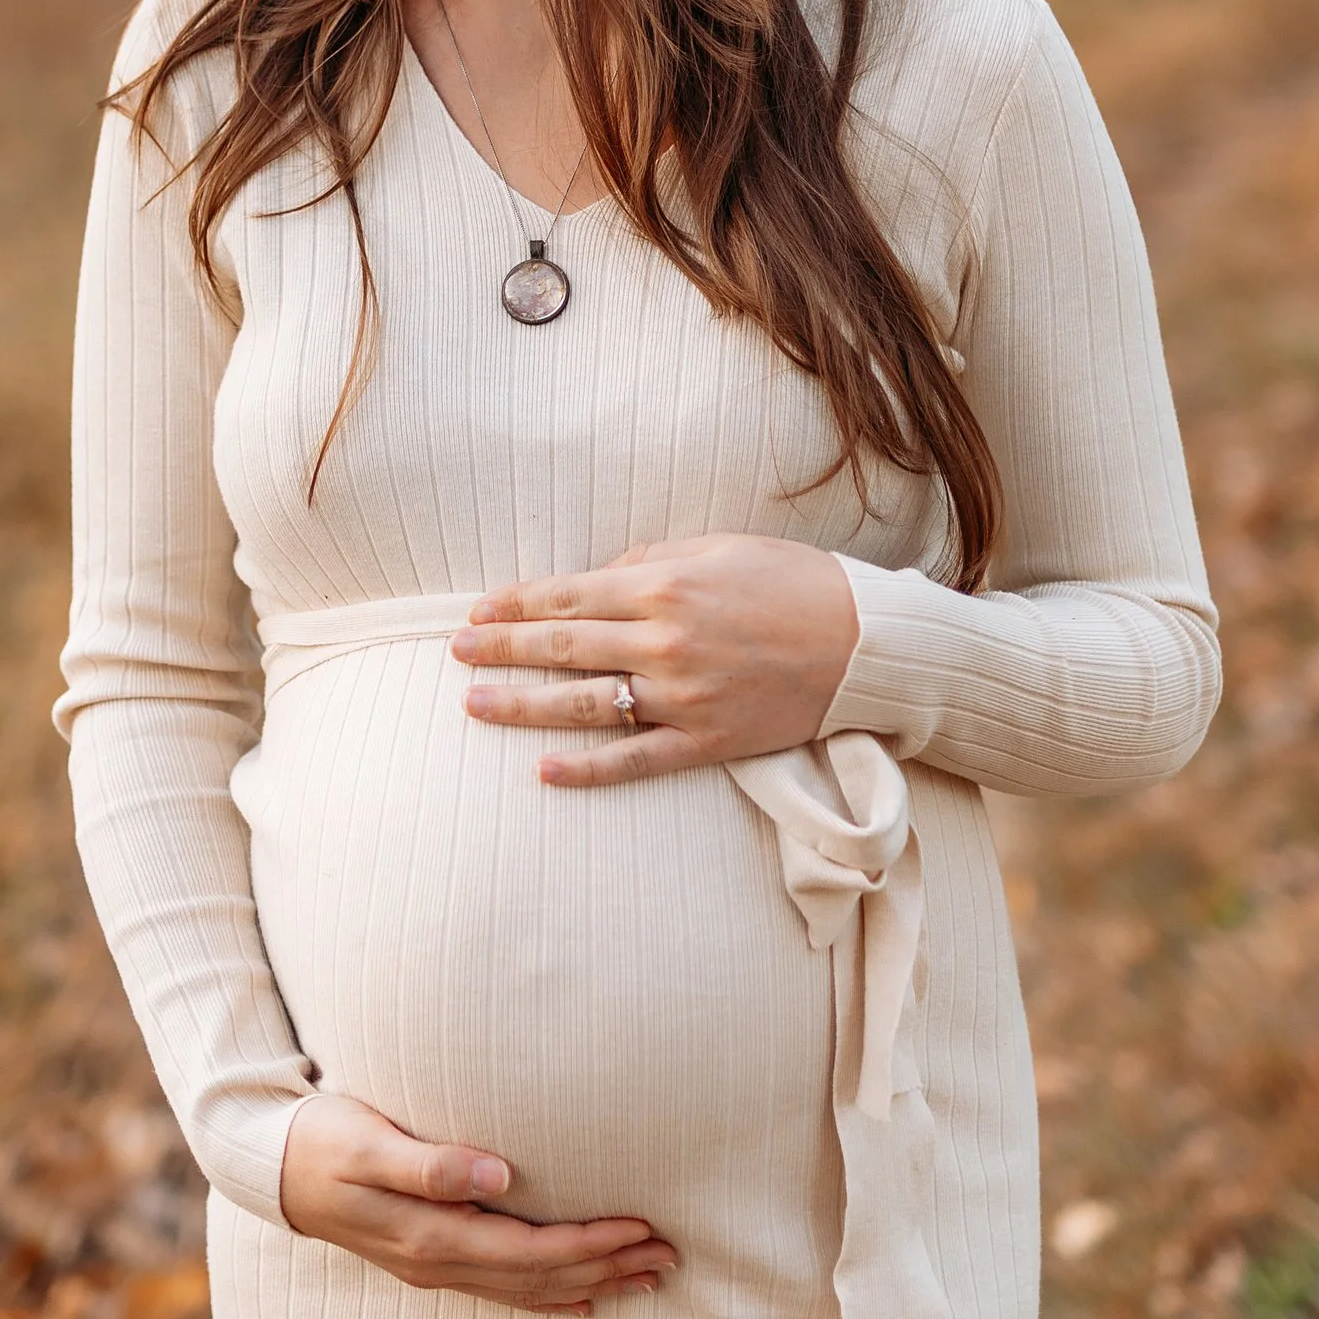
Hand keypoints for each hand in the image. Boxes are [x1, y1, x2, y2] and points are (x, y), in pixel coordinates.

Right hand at [277, 1092, 678, 1313]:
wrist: (268, 1165)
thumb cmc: (321, 1138)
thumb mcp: (366, 1141)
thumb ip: (429, 1161)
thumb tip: (499, 1175)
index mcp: (431, 1236)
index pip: (531, 1252)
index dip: (591, 1245)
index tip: (643, 1230)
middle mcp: (437, 1262)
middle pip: (540, 1278)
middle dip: (607, 1268)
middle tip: (671, 1257)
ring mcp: (432, 1267)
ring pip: (527, 1290)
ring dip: (590, 1283)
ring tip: (646, 1277)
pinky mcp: (427, 1259)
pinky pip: (502, 1291)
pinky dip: (548, 1298)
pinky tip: (582, 1301)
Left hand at [452, 532, 858, 789]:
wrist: (862, 642)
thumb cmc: (791, 582)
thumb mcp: (718, 548)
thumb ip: (653, 558)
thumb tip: (602, 574)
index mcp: (665, 585)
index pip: (568, 596)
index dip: (516, 603)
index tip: (476, 610)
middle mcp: (665, 641)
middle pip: (563, 647)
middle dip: (501, 648)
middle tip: (455, 652)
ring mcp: (684, 696)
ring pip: (584, 704)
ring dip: (523, 705)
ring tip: (475, 704)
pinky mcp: (707, 740)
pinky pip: (636, 759)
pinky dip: (588, 768)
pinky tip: (543, 771)